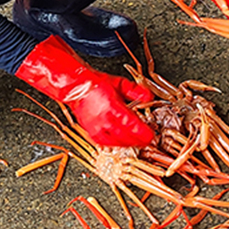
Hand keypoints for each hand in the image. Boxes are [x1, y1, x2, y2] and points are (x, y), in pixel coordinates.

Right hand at [16, 36, 153, 147]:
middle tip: (148, 141)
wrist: (77, 87)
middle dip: (138, 140)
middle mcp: (102, 119)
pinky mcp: (90, 132)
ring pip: (114, 142)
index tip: (151, 136)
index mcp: (111, 106)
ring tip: (138, 143)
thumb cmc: (97, 85)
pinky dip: (115, 145)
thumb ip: (135, 91)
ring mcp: (95, 127)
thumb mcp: (120, 84)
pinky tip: (122, 143)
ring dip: (127, 144)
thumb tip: (148, 96)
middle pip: (123, 136)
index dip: (141, 132)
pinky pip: (104, 143)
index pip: (129, 123)